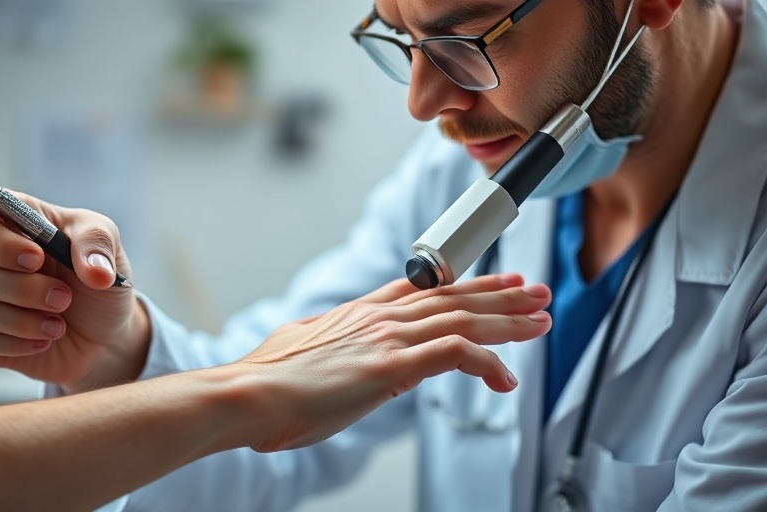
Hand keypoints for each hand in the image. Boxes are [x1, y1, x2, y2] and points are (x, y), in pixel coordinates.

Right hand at [0, 146, 148, 391]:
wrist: (100, 334)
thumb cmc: (94, 280)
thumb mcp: (107, 248)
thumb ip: (97, 243)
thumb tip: (94, 270)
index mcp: (3, 219)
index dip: (1, 244)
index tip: (37, 259)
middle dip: (25, 290)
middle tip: (63, 297)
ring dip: (23, 321)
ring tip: (58, 324)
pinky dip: (14, 343)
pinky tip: (42, 340)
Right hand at [233, 275, 551, 451]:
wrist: (249, 394)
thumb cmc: (268, 381)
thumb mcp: (300, 346)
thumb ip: (328, 341)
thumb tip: (337, 349)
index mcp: (360, 312)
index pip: (424, 288)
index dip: (464, 281)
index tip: (494, 277)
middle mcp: (379, 317)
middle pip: (453, 296)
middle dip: (500, 293)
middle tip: (535, 290)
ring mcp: (386, 338)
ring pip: (463, 318)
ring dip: (508, 321)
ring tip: (540, 320)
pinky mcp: (390, 367)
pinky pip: (455, 355)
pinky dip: (487, 362)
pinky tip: (505, 377)